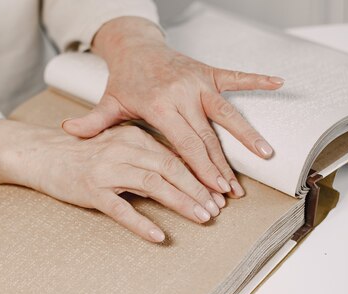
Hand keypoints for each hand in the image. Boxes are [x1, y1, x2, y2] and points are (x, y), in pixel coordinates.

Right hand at [0, 120, 225, 242]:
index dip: (199, 175)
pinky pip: (121, 209)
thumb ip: (147, 158)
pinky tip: (159, 236)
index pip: (174, 155)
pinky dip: (141, 223)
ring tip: (202, 217)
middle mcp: (122, 148)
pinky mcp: (91, 189)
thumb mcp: (118, 147)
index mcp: (133, 136)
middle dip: (198, 189)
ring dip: (181, 202)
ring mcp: (106, 169)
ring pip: (153, 185)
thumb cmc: (83, 153)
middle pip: (170, 168)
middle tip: (217, 208)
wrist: (42, 154)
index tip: (217, 192)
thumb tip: (181, 178)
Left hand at [62, 17, 283, 197]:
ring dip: (247, 136)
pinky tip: (280, 83)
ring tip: (266, 155)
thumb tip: (68, 132)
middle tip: (235, 191)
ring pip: (227, 114)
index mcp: (160, 105)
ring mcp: (199, 81)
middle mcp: (183, 93)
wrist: (136, 47)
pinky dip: (257, 79)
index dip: (202, 169)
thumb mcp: (109, 103)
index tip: (216, 190)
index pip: (186, 145)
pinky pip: (237, 76)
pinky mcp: (209, 71)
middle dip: (222, 167)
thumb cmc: (124, 81)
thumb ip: (93, 122)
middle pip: (208, 137)